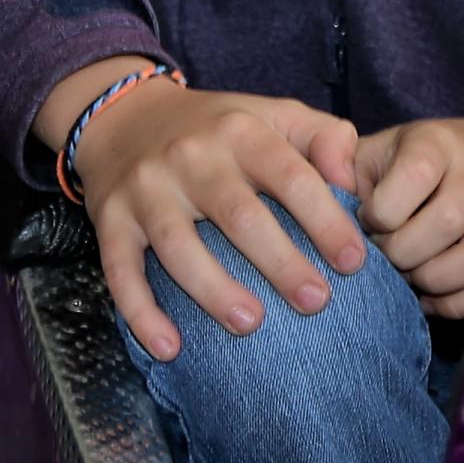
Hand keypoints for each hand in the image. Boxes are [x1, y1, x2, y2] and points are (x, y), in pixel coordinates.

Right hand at [45, 64, 366, 359]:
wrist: (125, 116)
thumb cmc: (218, 128)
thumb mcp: (275, 115)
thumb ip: (325, 138)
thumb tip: (354, 182)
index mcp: (241, 131)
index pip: (290, 176)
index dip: (325, 219)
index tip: (353, 262)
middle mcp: (191, 157)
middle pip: (239, 215)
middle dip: (280, 262)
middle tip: (315, 302)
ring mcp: (146, 189)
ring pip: (178, 246)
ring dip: (214, 290)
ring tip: (251, 324)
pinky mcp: (109, 220)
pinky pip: (121, 271)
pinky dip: (141, 313)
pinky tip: (169, 347)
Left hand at [351, 109, 463, 318]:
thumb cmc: (423, 160)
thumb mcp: (382, 149)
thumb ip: (343, 170)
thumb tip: (322, 198)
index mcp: (435, 143)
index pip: (410, 181)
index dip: (378, 215)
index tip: (369, 221)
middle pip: (444, 224)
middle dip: (403, 254)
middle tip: (386, 256)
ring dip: (430, 281)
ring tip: (409, 274)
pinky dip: (452, 302)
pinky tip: (430, 292)